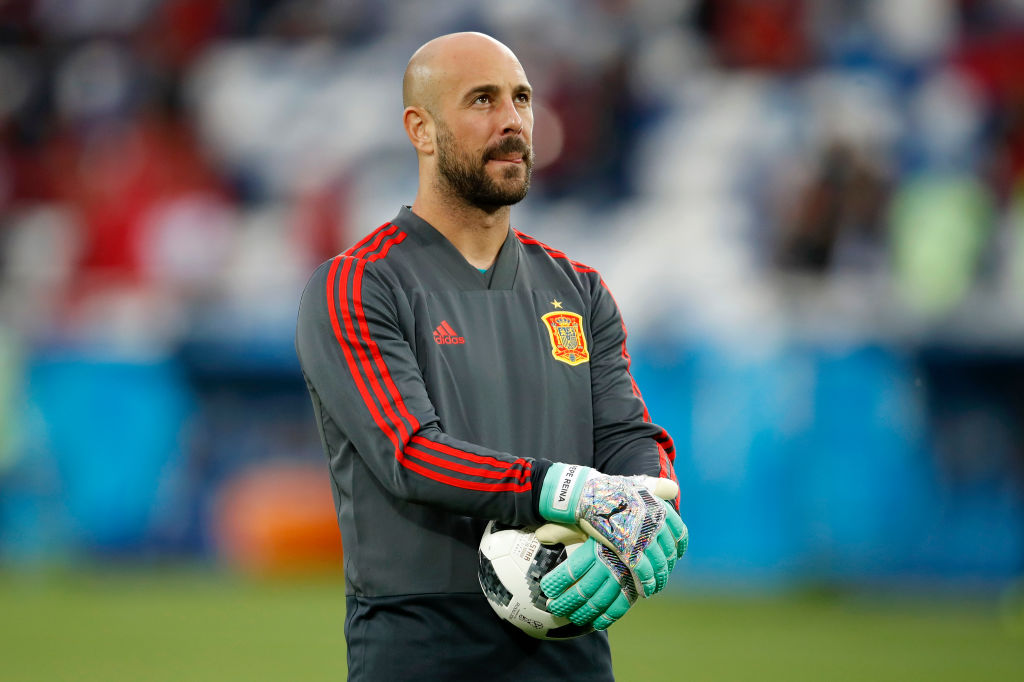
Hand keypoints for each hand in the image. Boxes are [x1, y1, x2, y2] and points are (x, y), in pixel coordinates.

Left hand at [535, 524, 635, 629]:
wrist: (645, 523)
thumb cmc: (610, 522)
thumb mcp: (586, 519)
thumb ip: (563, 529)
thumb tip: (539, 535)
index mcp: (596, 548)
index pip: (571, 570)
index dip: (557, 582)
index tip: (545, 589)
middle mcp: (609, 564)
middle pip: (583, 590)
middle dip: (565, 602)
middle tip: (553, 607)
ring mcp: (623, 577)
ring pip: (600, 602)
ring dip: (583, 613)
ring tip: (571, 617)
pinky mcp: (635, 585)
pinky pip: (620, 607)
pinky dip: (607, 618)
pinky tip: (596, 624)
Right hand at [538, 464, 686, 599]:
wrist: (588, 494)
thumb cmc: (611, 490)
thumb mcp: (638, 484)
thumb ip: (657, 487)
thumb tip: (674, 489)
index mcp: (660, 509)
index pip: (679, 533)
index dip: (678, 547)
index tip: (676, 556)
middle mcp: (655, 522)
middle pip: (669, 553)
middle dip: (666, 568)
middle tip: (662, 577)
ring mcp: (642, 535)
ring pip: (658, 565)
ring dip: (659, 580)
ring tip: (654, 587)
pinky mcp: (627, 547)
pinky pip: (643, 571)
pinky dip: (646, 583)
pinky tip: (644, 590)